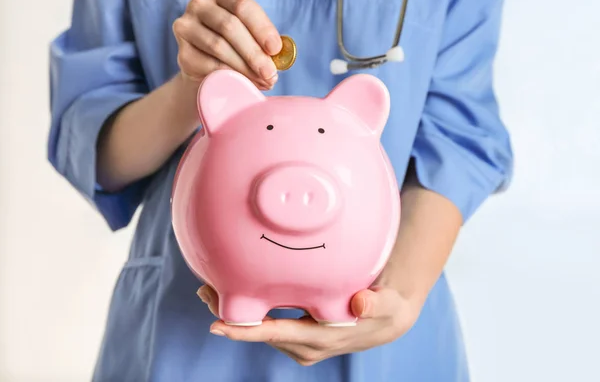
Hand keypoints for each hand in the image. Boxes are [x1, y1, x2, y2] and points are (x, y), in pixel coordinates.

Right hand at [172, 0, 281, 89]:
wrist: (206, 76)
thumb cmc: (235, 53)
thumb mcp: (250, 41)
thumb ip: (263, 44)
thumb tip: (279, 58)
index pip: (242, 6)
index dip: (261, 27)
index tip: (275, 49)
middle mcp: (200, 6)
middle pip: (229, 26)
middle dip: (254, 53)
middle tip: (270, 73)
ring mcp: (186, 28)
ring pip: (218, 47)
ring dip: (244, 67)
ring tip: (261, 81)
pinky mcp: (183, 54)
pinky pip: (209, 66)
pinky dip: (229, 76)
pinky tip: (243, 84)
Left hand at [196, 284, 421, 365]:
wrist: (385, 320)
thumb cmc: (383, 308)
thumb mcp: (386, 304)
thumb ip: (375, 303)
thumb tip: (360, 305)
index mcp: (321, 338)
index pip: (277, 335)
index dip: (246, 332)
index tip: (217, 325)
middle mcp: (306, 345)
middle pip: (259, 332)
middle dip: (230, 316)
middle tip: (204, 291)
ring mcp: (299, 343)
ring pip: (259, 329)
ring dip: (236, 312)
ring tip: (211, 288)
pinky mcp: (297, 335)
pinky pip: (267, 324)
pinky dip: (250, 310)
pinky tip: (237, 290)